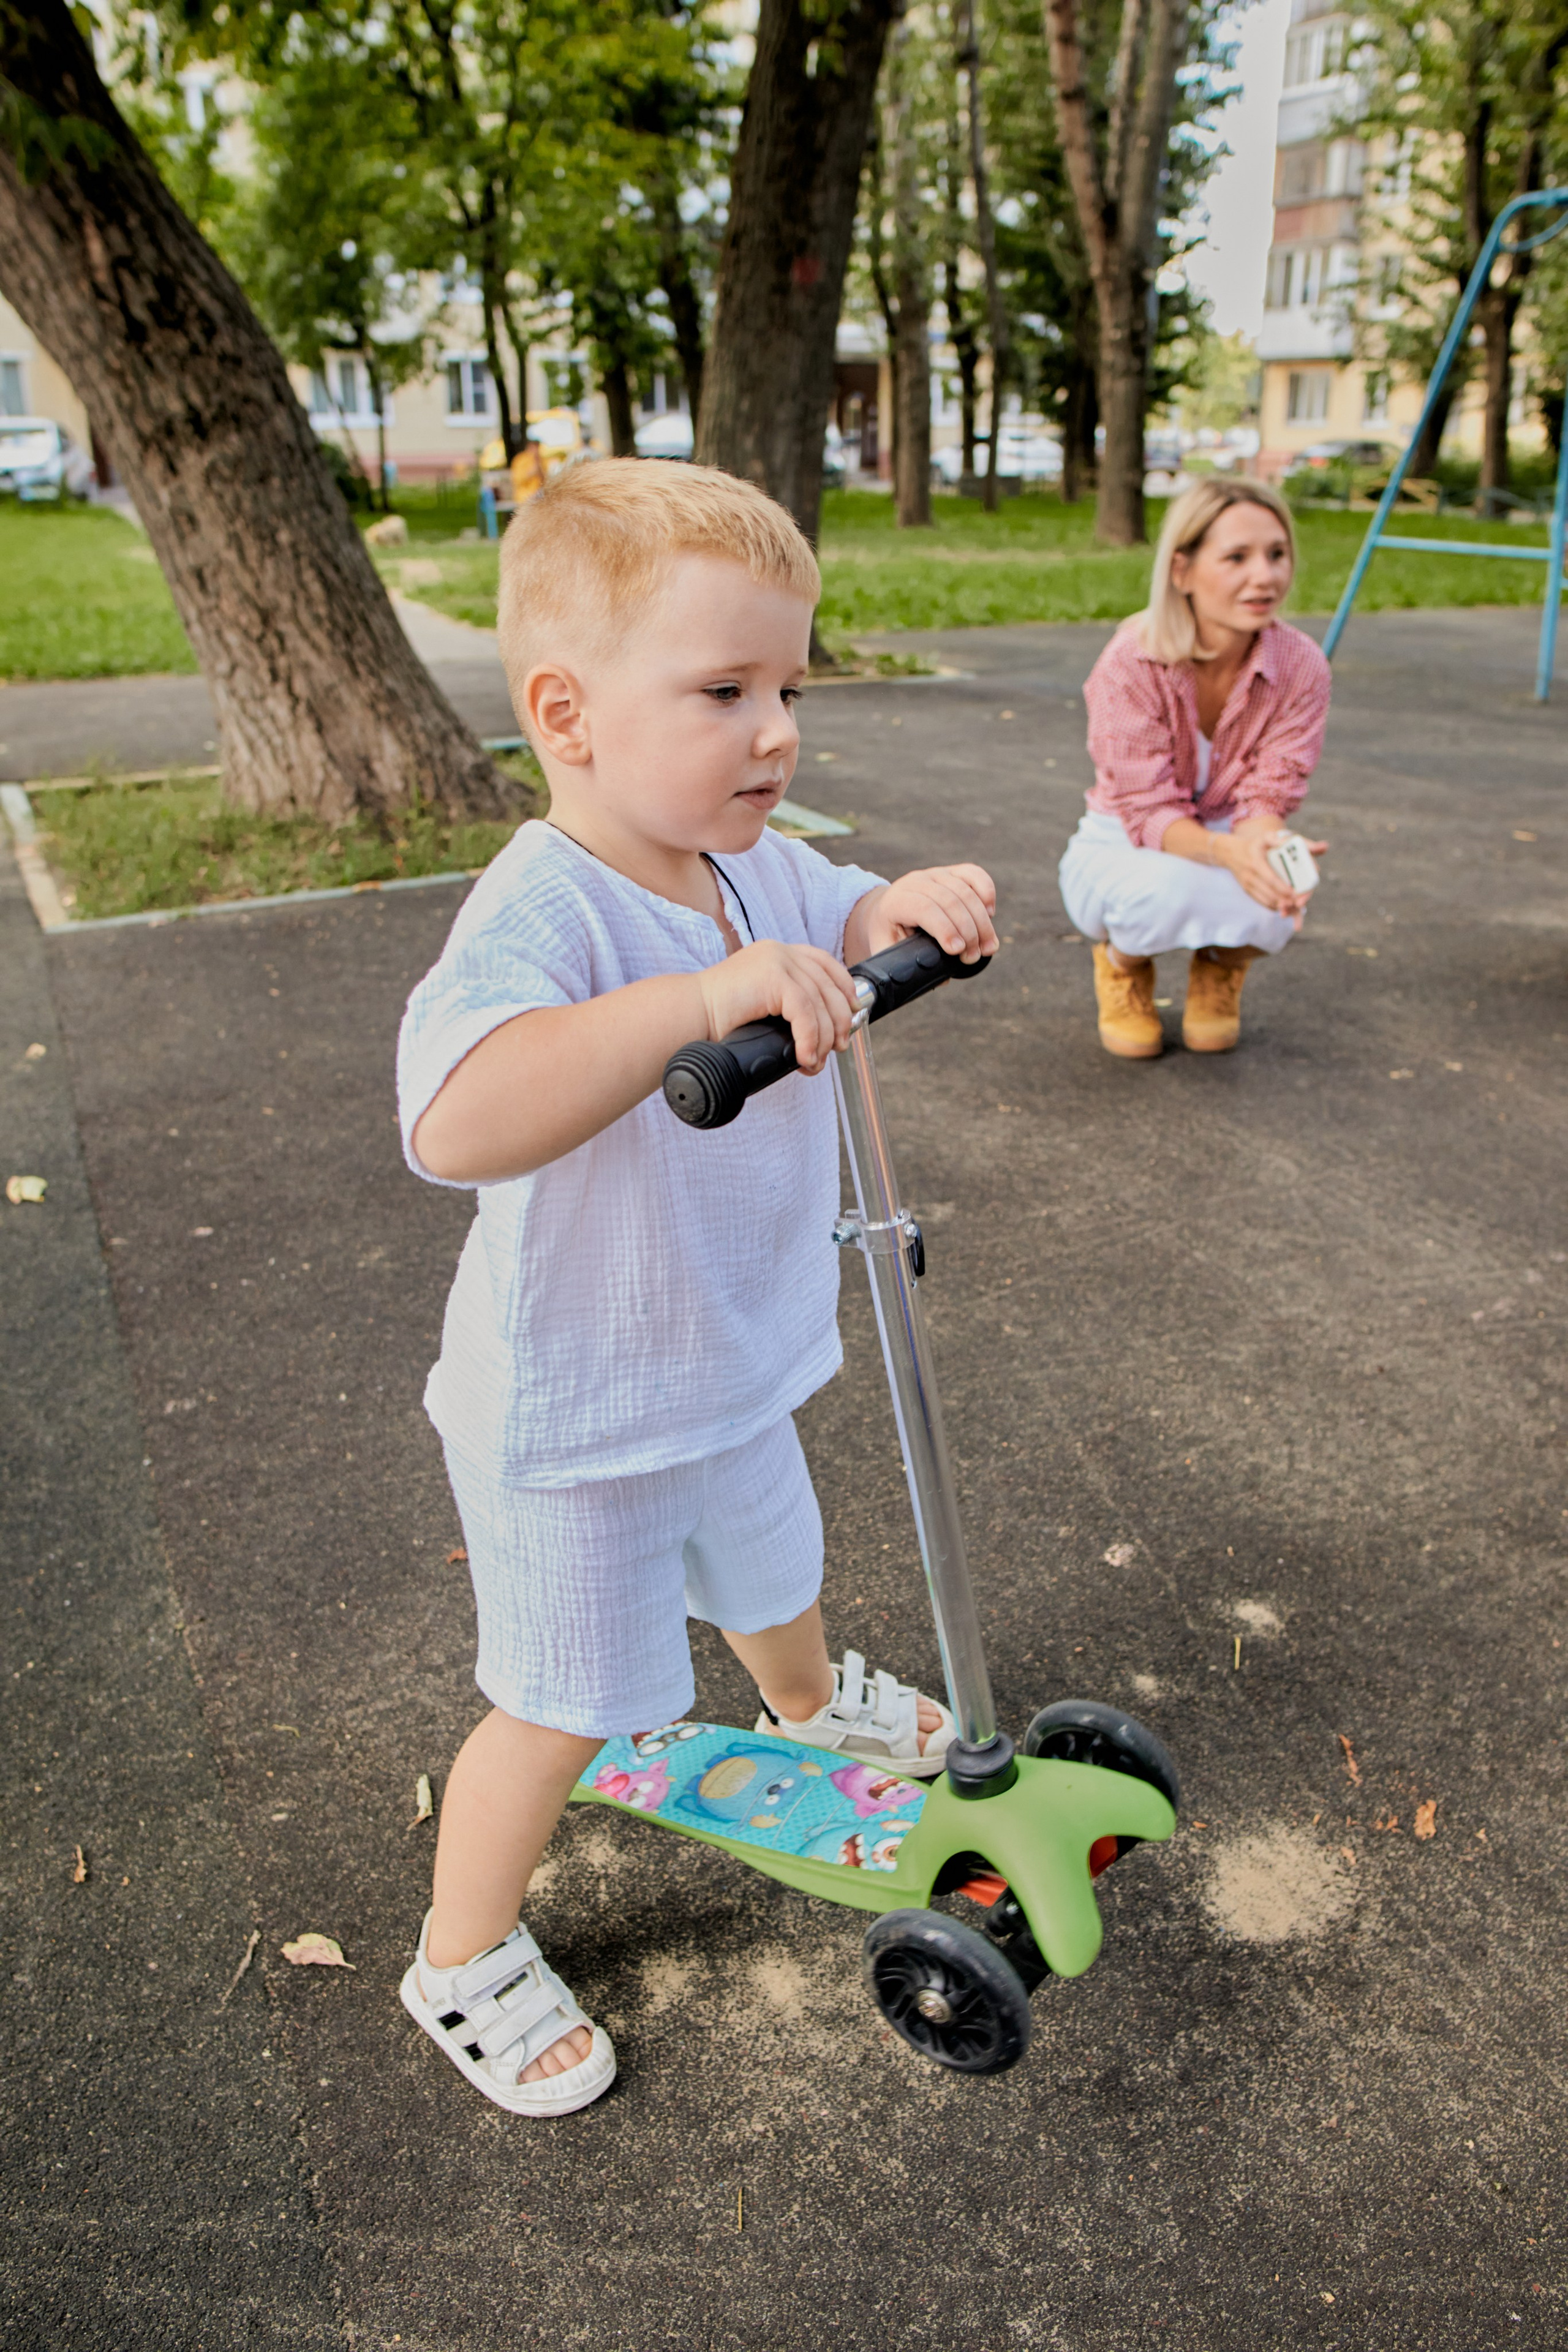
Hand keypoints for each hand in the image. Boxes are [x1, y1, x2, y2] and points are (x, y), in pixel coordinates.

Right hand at [696, 938, 859, 1075]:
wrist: (689, 1016)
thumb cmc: (718, 1019)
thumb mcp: (762, 1007)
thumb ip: (788, 1008)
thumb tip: (824, 1032)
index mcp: (778, 954)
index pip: (825, 964)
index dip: (844, 989)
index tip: (852, 1015)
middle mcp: (780, 951)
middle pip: (828, 984)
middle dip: (839, 1020)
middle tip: (837, 1047)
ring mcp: (777, 960)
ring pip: (819, 1002)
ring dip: (822, 1037)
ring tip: (814, 1061)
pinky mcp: (773, 976)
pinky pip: (805, 1012)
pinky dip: (809, 1038)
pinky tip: (804, 1057)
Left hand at [850, 863, 998, 964]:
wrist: (886, 909)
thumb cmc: (889, 933)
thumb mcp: (887, 949)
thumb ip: (907, 964)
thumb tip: (942, 978)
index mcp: (897, 901)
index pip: (925, 908)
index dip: (945, 929)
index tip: (957, 951)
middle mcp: (916, 882)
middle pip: (950, 901)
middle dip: (968, 932)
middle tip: (973, 957)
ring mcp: (935, 874)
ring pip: (965, 891)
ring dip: (981, 922)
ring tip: (987, 947)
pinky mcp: (952, 872)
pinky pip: (974, 874)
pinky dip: (987, 892)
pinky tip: (990, 914)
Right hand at [1218, 818, 1327, 922]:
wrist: (1230, 852)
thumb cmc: (1256, 843)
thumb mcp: (1270, 837)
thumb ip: (1294, 841)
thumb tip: (1323, 847)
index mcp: (1256, 862)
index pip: (1271, 879)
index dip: (1283, 888)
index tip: (1295, 893)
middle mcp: (1250, 875)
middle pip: (1271, 893)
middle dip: (1286, 900)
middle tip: (1300, 904)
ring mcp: (1248, 885)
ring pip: (1267, 900)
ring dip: (1281, 906)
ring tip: (1295, 908)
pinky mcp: (1247, 891)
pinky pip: (1262, 902)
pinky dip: (1274, 906)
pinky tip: (1285, 907)